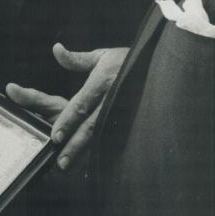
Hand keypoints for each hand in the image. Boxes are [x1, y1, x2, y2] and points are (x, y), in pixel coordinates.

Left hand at [6, 43, 127, 169]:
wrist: (159, 67)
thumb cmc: (126, 62)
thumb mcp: (102, 56)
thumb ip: (76, 59)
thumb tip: (56, 49)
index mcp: (103, 80)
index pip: (82, 104)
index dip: (68, 120)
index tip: (55, 135)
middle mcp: (113, 98)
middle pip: (91, 125)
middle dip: (74, 143)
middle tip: (60, 159)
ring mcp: (124, 112)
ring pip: (101, 135)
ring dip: (84, 151)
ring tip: (68, 166)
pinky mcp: (131, 121)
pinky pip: (113, 138)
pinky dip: (100, 152)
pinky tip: (89, 165)